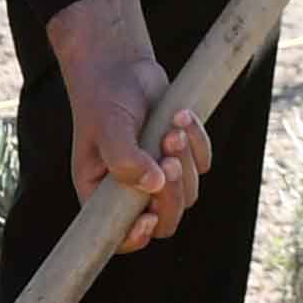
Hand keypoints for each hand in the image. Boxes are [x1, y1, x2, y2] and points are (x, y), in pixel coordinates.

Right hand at [46, 0, 207, 245]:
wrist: (121, 66)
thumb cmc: (104, 97)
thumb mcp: (108, 126)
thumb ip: (124, 159)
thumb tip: (154, 185)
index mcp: (100, 193)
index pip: (119, 235)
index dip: (135, 237)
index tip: (148, 218)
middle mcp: (130, 191)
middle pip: (164, 219)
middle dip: (172, 193)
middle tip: (168, 157)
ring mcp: (158, 176)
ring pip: (188, 192)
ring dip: (186, 160)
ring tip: (173, 125)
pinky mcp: (180, 157)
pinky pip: (202, 164)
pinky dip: (198, 142)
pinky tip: (182, 115)